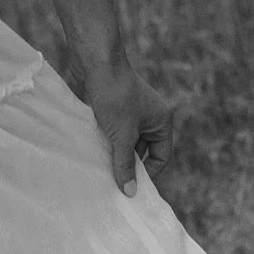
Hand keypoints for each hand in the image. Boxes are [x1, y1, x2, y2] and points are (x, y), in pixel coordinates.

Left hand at [74, 43, 156, 194]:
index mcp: (161, 121)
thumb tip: (130, 192)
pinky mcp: (110, 110)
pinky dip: (103, 144)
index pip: (161, 157)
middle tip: (113, 184)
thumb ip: (125, 164)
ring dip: (113, 154)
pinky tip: (91, 154)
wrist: (93, 62)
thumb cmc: (114, 95)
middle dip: (128, 165)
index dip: (148, 173)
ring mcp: (129, 113)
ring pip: (124, 143)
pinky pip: (111, 134)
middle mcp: (148, 117)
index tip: (130, 187)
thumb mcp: (122, 135)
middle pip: (142, 151)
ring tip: (100, 171)